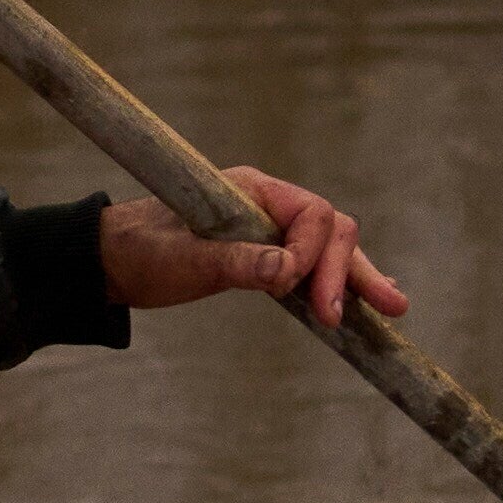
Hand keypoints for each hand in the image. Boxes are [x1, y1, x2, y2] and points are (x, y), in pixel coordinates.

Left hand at [107, 166, 399, 334]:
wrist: (109, 261)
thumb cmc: (141, 252)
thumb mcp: (185, 261)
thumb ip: (237, 263)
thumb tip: (289, 272)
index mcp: (252, 190)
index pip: (312, 215)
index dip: (316, 255)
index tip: (298, 292)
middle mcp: (268, 204)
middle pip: (331, 230)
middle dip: (351, 270)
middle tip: (371, 312)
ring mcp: (269, 229)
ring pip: (328, 249)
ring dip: (357, 278)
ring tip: (393, 308)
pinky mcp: (264, 255)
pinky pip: (311, 266)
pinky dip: (337, 283)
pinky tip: (363, 302)